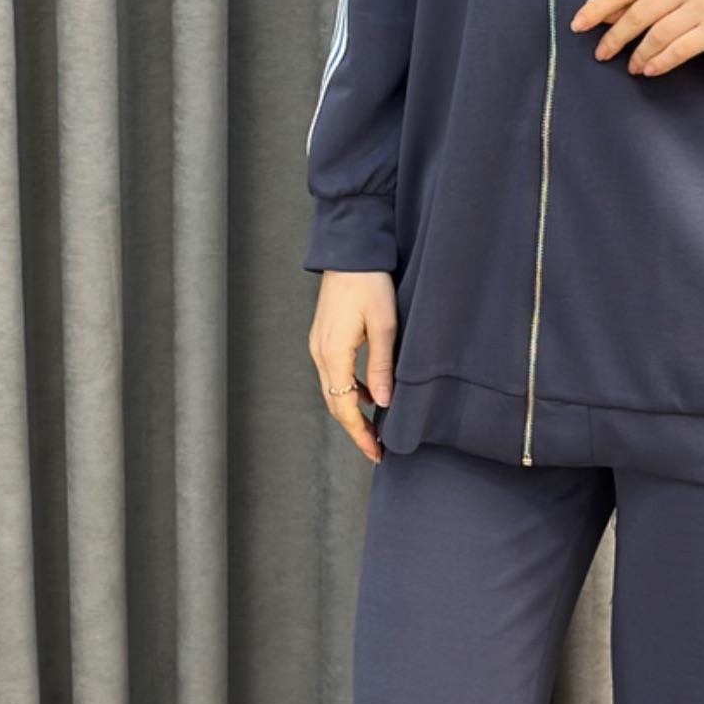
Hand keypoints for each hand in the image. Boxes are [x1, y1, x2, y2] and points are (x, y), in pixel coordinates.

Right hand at [310, 270, 396, 463]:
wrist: (350, 252)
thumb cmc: (369, 283)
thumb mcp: (384, 326)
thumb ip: (381, 366)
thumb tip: (381, 403)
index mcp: (333, 354)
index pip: (343, 408)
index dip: (359, 434)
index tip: (375, 452)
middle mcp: (320, 353)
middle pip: (334, 404)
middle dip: (354, 428)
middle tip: (376, 447)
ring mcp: (319, 345)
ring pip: (333, 390)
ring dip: (351, 410)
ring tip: (374, 426)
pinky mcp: (324, 337)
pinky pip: (334, 372)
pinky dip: (349, 389)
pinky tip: (367, 392)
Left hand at [569, 0, 703, 76]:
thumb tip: (603, 13)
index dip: (599, 6)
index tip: (579, 25)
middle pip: (638, 11)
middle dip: (614, 36)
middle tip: (601, 54)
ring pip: (656, 33)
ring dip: (638, 54)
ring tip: (631, 67)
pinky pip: (677, 49)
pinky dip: (659, 62)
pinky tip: (650, 70)